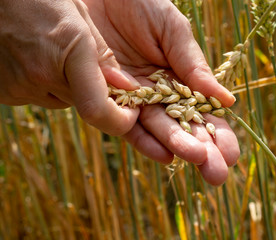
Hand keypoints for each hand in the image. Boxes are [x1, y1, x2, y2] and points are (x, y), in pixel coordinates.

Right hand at [0, 0, 138, 134]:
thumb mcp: (80, 17)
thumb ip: (104, 56)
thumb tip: (127, 87)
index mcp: (68, 51)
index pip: (96, 109)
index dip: (119, 121)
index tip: (130, 115)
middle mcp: (41, 75)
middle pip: (83, 103)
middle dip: (92, 91)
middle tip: (83, 65)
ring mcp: (19, 86)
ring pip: (60, 101)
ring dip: (66, 87)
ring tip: (52, 54)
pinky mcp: (4, 92)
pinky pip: (38, 98)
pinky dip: (44, 86)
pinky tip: (35, 59)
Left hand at [83, 0, 239, 184]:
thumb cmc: (137, 3)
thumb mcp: (171, 28)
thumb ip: (193, 64)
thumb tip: (226, 100)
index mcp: (177, 77)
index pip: (201, 111)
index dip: (217, 133)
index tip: (232, 154)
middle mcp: (157, 93)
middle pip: (182, 126)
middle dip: (202, 150)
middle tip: (219, 174)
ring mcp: (132, 99)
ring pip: (158, 129)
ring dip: (178, 147)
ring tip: (200, 164)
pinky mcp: (106, 99)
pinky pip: (124, 124)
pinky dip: (143, 140)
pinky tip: (165, 156)